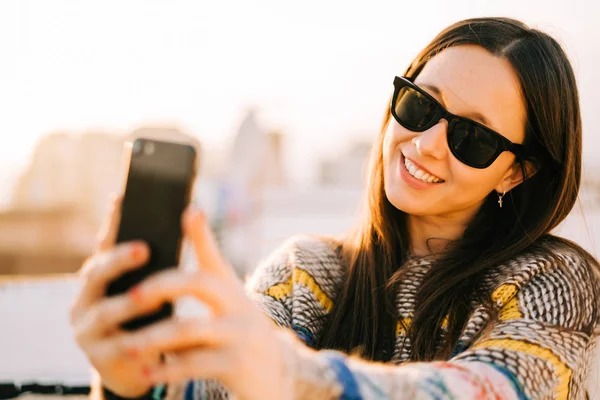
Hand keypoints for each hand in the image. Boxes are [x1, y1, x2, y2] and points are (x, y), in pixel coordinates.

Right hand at [70, 197, 156, 397]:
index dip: (111, 222)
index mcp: (97, 276)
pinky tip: (157, 331)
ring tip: (153, 295)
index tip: (121, 197)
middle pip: (95, 275)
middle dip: (119, 260)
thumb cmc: (148, 317)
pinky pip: (118, 346)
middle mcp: (85, 299)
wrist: (139, 366)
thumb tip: (191, 212)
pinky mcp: (99, 357)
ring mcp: (87, 329)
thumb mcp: (152, 287)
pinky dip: (137, 337)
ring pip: (105, 312)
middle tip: (143, 249)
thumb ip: (160, 259)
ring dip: (130, 302)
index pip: (103, 245)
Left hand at [104, 209, 290, 399]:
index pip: (215, 256)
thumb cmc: (239, 334)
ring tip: (127, 346)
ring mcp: (240, 335)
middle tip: (130, 296)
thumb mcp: (229, 307)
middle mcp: (238, 306)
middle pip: (200, 284)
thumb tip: (164, 272)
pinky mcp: (237, 365)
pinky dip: (168, 370)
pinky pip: (196, 365)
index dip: (202, 234)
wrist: (277, 374)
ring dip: (155, 337)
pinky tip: (147, 374)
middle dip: (162, 287)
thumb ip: (201, 290)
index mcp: (231, 289)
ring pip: (192, 329)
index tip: (189, 211)